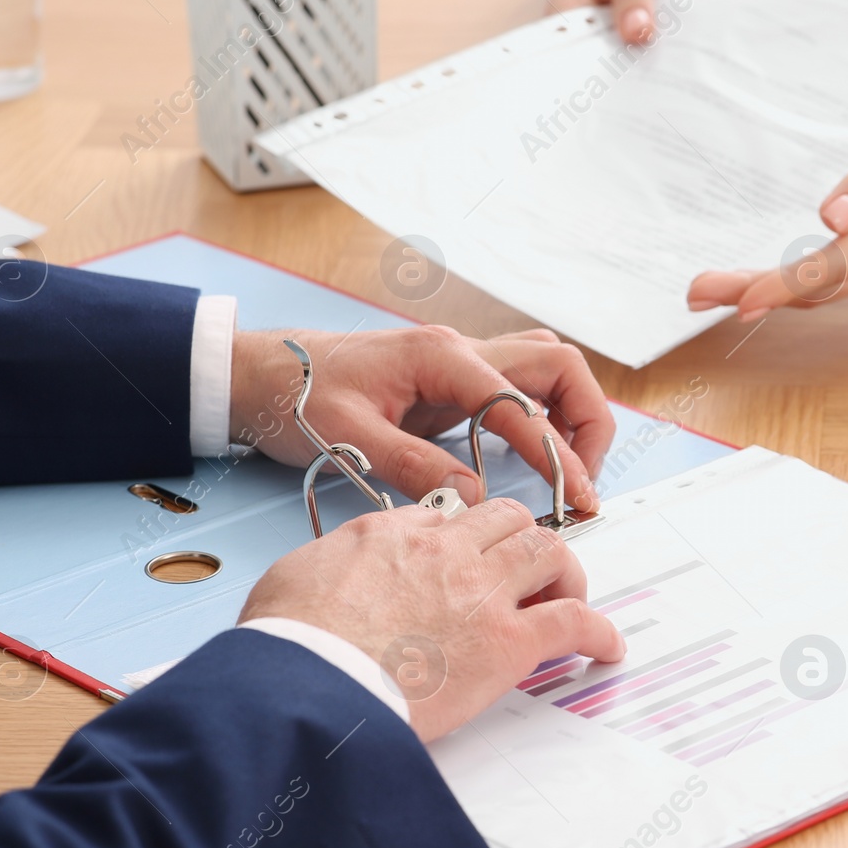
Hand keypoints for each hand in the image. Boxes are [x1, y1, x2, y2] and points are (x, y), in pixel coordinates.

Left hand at [230, 326, 613, 512]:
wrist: (259, 374)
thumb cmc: (296, 395)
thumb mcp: (349, 437)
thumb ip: (414, 467)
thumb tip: (471, 498)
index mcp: (440, 357)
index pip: (523, 404)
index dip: (558, 454)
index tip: (578, 497)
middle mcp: (459, 349)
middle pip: (558, 367)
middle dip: (587, 420)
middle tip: (585, 480)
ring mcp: (458, 361)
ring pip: (545, 369)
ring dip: (571, 412)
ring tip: (571, 469)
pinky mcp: (451, 379)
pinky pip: (519, 386)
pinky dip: (544, 415)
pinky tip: (537, 455)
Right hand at [239, 501, 624, 741]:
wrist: (306, 684)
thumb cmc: (289, 641)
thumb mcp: (299, 572)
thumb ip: (339, 557)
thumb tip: (353, 564)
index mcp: (394, 531)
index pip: (450, 517)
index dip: (465, 539)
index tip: (468, 561)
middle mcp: (447, 550)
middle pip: (510, 522)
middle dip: (523, 544)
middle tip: (526, 576)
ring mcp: (482, 592)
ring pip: (549, 555)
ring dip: (563, 575)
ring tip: (566, 601)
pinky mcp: (507, 643)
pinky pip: (572, 622)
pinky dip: (598, 632)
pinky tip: (606, 647)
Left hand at [688, 91, 847, 320]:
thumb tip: (831, 217)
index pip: (833, 267)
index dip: (782, 285)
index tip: (739, 297)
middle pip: (816, 288)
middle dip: (753, 293)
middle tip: (696, 293)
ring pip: (819, 290)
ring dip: (763, 292)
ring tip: (708, 291)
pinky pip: (828, 281)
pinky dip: (786, 285)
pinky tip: (753, 283)